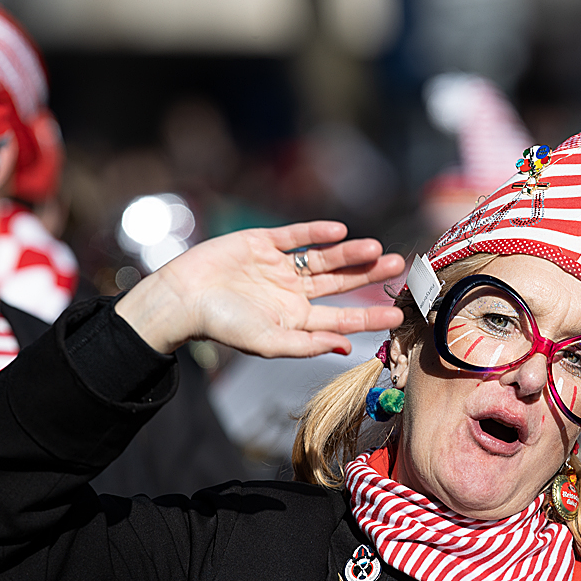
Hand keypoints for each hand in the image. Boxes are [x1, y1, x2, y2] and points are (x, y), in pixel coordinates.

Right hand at [116, 221, 404, 356]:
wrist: (181, 298)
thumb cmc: (222, 326)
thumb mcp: (267, 342)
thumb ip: (306, 345)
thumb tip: (346, 349)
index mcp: (296, 320)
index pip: (341, 318)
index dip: (369, 316)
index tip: (398, 313)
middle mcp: (292, 293)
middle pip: (340, 284)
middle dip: (369, 276)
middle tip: (400, 266)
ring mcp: (279, 267)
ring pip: (324, 259)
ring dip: (349, 253)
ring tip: (376, 248)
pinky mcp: (263, 243)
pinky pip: (296, 236)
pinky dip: (316, 232)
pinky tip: (338, 231)